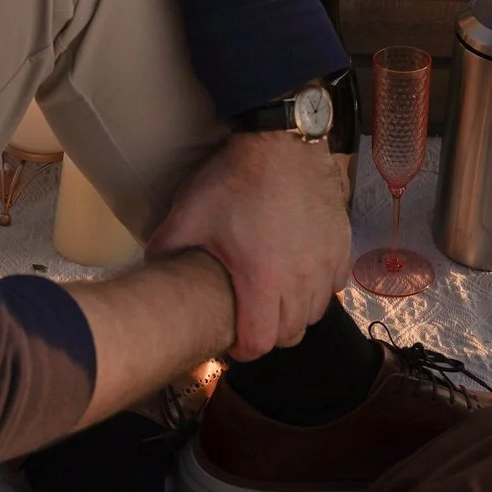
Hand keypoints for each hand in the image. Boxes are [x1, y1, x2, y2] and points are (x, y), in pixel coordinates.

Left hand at [146, 131, 349, 359]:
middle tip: (253, 320)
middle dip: (270, 335)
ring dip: (297, 314)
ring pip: (317, 311)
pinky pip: (336, 283)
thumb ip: (166, 246)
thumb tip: (149, 267)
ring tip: (277, 299)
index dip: (244, 350)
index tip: (233, 341)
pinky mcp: (342, 242)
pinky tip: (304, 274)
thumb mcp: (190, 212)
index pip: (260, 343)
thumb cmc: (236, 178)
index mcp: (262, 280)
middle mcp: (301, 279)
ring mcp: (325, 261)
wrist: (281, 140)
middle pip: (292, 334)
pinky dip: (320, 288)